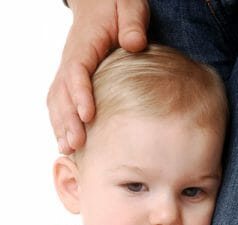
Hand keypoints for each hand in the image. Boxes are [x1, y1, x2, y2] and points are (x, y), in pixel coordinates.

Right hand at [48, 0, 149, 153]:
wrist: (99, 3)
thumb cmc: (117, 7)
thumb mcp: (129, 6)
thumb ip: (132, 24)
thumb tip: (134, 43)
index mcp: (84, 44)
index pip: (77, 71)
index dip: (80, 94)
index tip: (88, 115)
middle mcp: (71, 60)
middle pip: (62, 92)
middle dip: (67, 120)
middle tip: (76, 144)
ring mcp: (67, 71)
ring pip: (57, 100)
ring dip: (60, 126)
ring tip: (68, 150)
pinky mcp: (69, 81)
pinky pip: (58, 103)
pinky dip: (60, 123)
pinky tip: (66, 144)